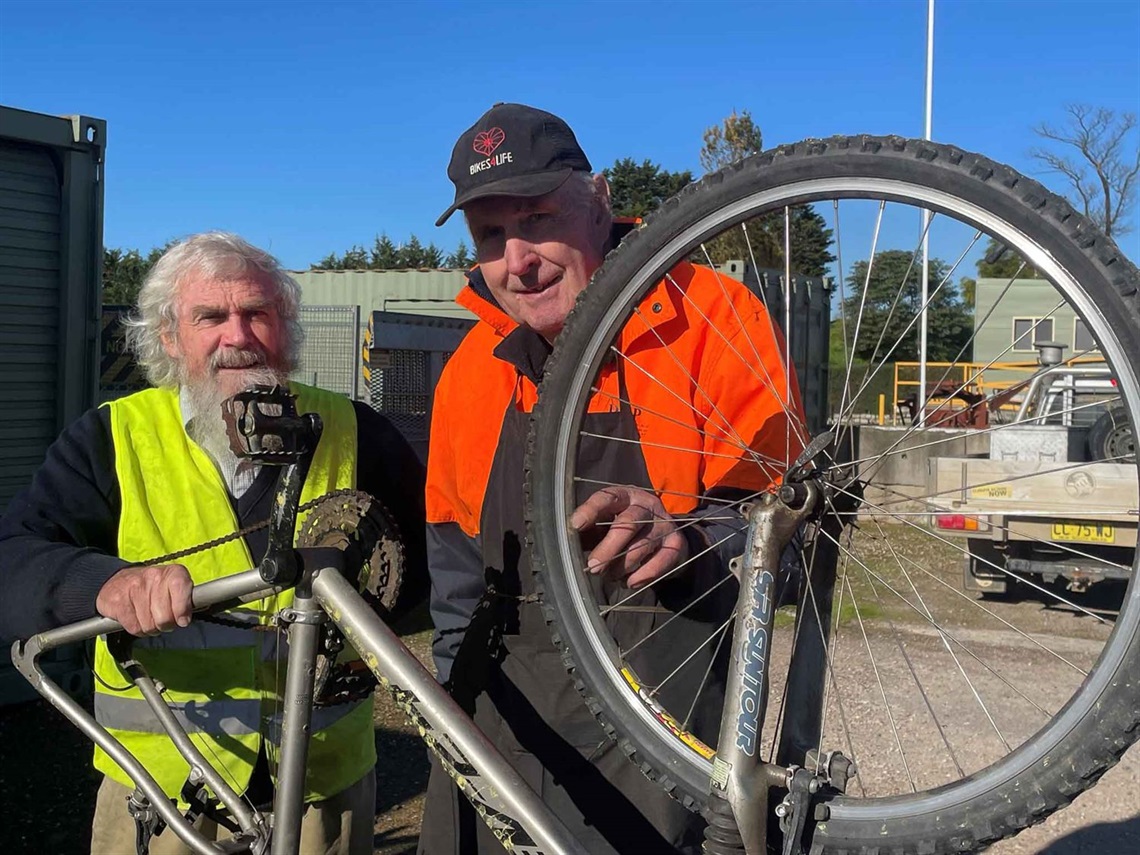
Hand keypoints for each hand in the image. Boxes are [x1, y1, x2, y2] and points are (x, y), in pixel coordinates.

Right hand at [95, 564, 193, 635]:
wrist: (119, 582)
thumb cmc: (155, 589)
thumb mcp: (175, 588)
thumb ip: (186, 601)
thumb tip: (185, 620)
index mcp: (173, 572)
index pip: (180, 587)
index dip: (182, 609)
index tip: (183, 621)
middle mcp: (153, 576)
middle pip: (165, 616)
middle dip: (167, 624)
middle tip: (164, 620)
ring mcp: (134, 588)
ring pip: (149, 625)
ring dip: (152, 628)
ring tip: (150, 618)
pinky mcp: (117, 601)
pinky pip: (134, 628)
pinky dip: (138, 630)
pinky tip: (138, 619)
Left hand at [570, 486, 688, 587]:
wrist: (667, 537)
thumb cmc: (627, 529)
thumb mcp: (608, 523)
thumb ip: (590, 531)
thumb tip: (567, 545)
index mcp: (625, 495)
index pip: (607, 497)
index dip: (591, 510)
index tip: (575, 525)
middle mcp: (647, 505)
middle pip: (627, 524)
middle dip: (608, 548)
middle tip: (593, 567)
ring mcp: (664, 524)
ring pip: (641, 547)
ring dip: (621, 567)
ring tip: (610, 577)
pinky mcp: (676, 544)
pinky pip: (659, 562)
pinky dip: (642, 576)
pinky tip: (629, 582)